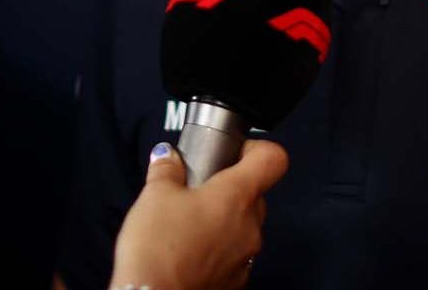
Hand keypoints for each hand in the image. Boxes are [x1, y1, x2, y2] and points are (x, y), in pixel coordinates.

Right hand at [108, 139, 287, 289]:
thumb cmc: (158, 249)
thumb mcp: (154, 196)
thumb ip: (167, 169)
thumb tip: (169, 157)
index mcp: (237, 195)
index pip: (273, 159)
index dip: (255, 149)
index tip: (233, 151)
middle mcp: (250, 226)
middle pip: (255, 194)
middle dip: (229, 188)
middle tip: (198, 189)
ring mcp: (246, 256)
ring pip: (243, 226)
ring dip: (222, 220)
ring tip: (187, 222)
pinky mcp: (235, 281)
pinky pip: (234, 255)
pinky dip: (217, 248)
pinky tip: (189, 250)